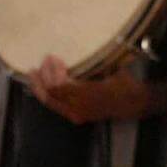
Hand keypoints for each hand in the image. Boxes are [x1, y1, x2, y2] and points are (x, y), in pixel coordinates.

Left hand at [27, 56, 151, 124]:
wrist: (132, 104)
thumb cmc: (124, 84)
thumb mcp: (111, 69)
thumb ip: (95, 64)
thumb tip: (81, 50)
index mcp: (87, 95)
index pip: (59, 85)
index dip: (53, 71)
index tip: (53, 58)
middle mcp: (78, 106)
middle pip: (50, 93)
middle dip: (44, 76)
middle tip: (43, 61)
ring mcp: (75, 113)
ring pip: (49, 102)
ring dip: (40, 87)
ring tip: (34, 73)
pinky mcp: (74, 116)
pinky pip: (55, 106)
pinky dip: (46, 95)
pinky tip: (41, 86)